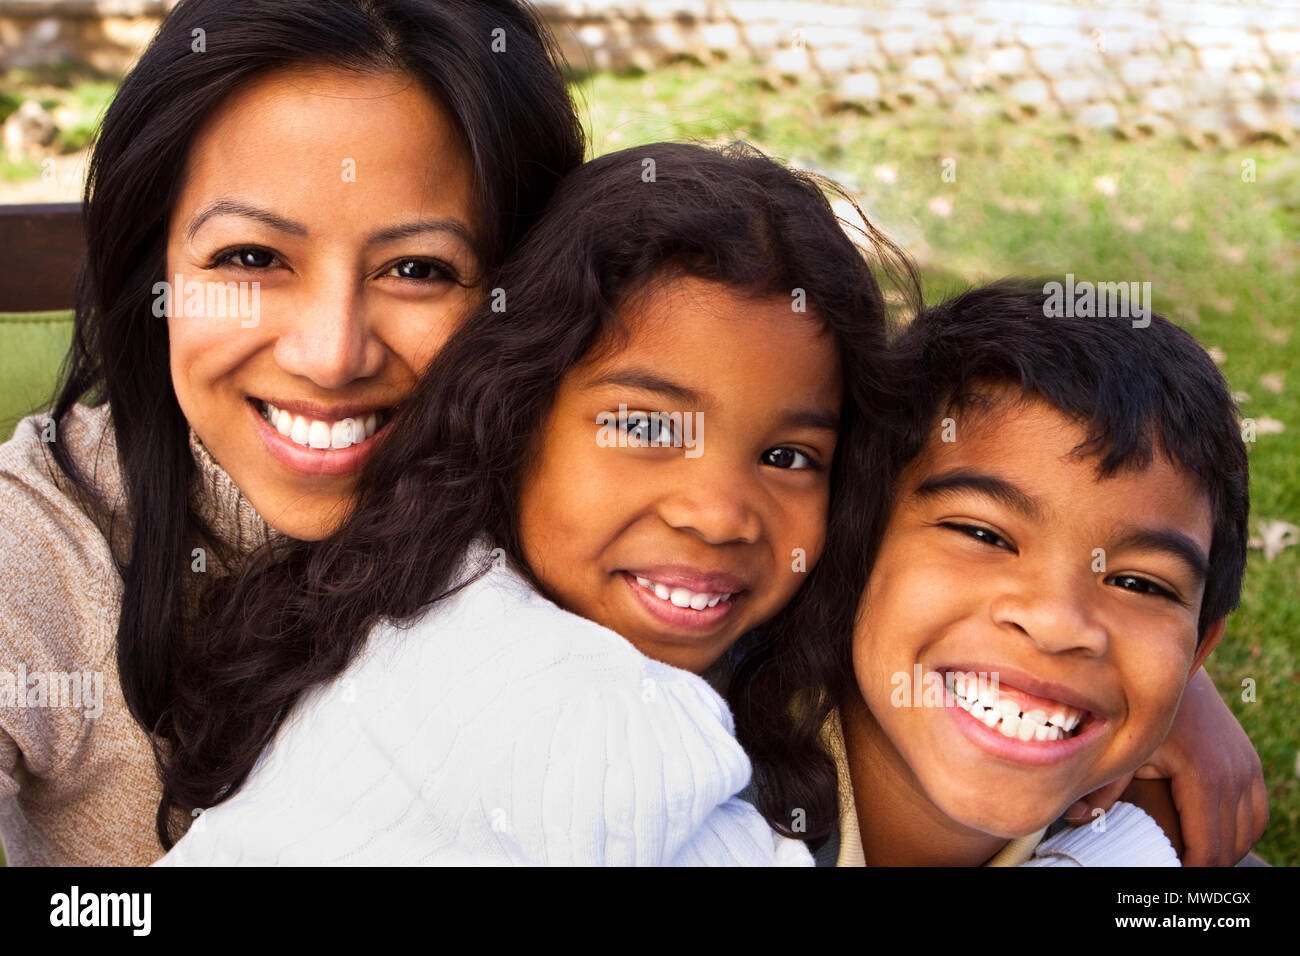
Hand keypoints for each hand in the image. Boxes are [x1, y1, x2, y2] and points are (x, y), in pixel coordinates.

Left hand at [1063, 668, 1267, 864]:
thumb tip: (1077, 818)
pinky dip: (1242, 831)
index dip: (1189, 870)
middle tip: (1177, 873)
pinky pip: (1258, 810)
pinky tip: (1217, 839)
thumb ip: (1104, 785)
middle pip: (1230, 844)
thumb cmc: (1142, 707)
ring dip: (1227, 850)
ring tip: (1194, 861)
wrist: (1173, 669)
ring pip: (1249, 830)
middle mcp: (1234, 773)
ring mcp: (1246, 766)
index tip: (1168, 878)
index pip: (1206, 846)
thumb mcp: (1124, 746)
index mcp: (1204, 776)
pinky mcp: (1249, 760)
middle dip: (1207, 865)